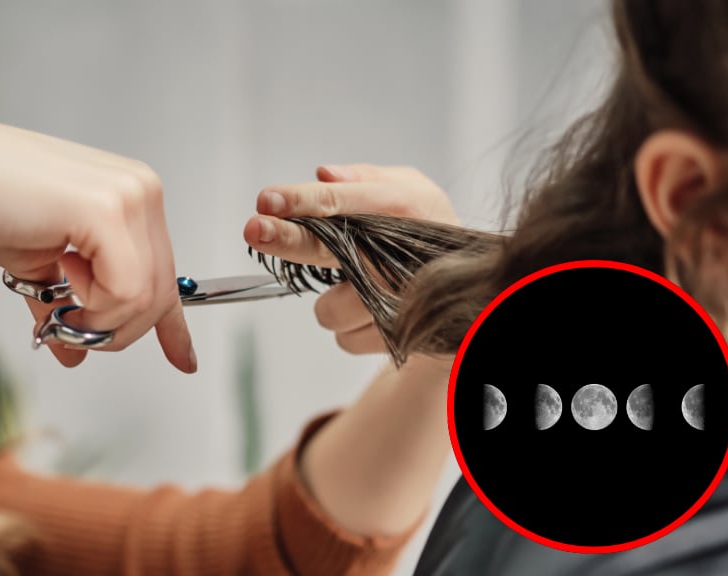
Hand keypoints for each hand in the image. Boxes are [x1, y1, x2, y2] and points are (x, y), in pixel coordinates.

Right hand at [0, 121, 194, 372]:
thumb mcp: (37, 265)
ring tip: (58, 297)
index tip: (184, 360)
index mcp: (133, 200)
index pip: (167, 275)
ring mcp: (130, 196)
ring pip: (146, 296)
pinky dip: (93, 304)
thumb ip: (66, 305)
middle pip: (160, 293)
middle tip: (71, 329)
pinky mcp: (107, 208)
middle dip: (116, 328)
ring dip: (97, 318)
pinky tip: (62, 276)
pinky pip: (125, 289)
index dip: (173, 326)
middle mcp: (140, 192)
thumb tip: (76, 351)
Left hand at [244, 163, 458, 354]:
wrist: (472, 291)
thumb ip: (367, 179)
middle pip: (329, 249)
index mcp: (403, 208)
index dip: (301, 200)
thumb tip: (323, 174)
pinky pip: (345, 339)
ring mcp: (400, 301)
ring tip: (359, 291)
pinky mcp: (397, 338)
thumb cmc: (427, 230)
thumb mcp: (411, 189)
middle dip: (288, 240)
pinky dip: (349, 327)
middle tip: (255, 229)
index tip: (266, 199)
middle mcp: (399, 256)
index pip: (341, 201)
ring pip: (329, 310)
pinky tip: (370, 312)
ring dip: (332, 302)